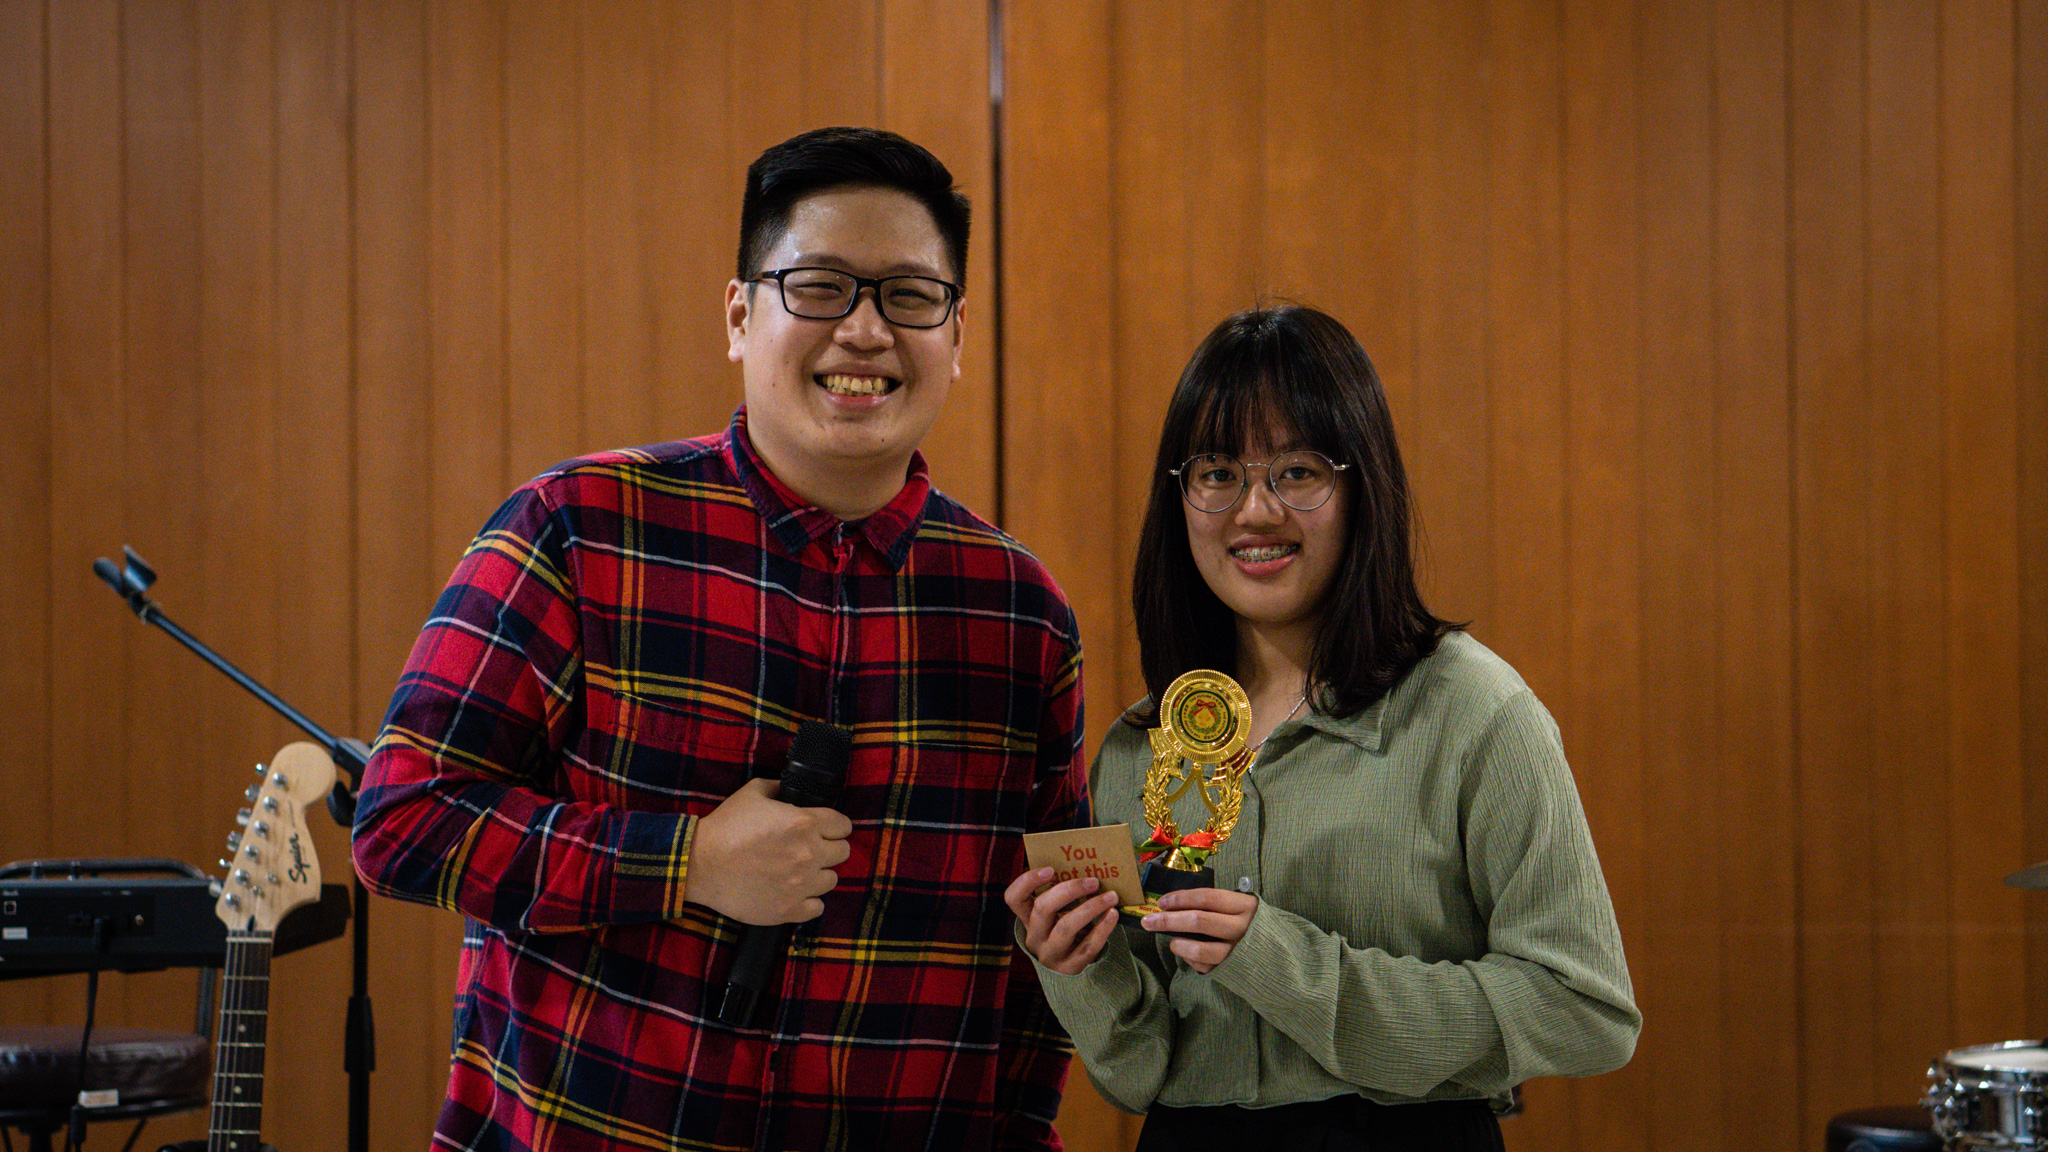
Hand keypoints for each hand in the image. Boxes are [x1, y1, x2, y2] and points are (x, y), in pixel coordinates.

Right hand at [683, 777, 852, 924]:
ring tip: (799, 872)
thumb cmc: (725, 827)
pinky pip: (817, 908)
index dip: (835, 826)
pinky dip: (809, 901)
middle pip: (842, 852)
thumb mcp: (752, 793)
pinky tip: (794, 892)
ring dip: (819, 874)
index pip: (843, 825)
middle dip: (829, 848)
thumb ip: (778, 788)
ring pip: (832, 880)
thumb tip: (790, 789)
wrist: (700, 864)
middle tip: (811, 849)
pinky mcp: (789, 909)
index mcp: (804, 823)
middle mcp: (808, 854)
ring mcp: (801, 884)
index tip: (827, 829)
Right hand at [1003, 867, 1121, 975]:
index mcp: (1028, 918)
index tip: (1051, 869)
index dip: (1028, 881)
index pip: (1013, 898)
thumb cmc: (1067, 930)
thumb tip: (1086, 869)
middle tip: (1094, 881)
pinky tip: (1113, 914)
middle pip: (1042, 909)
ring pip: (1065, 928)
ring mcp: (1050, 955)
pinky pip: (1087, 947)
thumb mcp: (1057, 915)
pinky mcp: (1069, 968)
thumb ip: (1062, 896)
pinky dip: (1102, 929)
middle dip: (1069, 890)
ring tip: (1111, 896)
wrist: (1071, 972)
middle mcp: (1034, 936)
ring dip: (1090, 908)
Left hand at [1140, 888, 1256, 973]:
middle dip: (1169, 920)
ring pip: (1201, 949)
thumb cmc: (1252, 925)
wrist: (1281, 955)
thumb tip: (1174, 905)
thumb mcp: (1240, 908)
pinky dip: (1192, 960)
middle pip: (1199, 921)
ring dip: (1179, 945)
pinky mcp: (1233, 970)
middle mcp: (1242, 927)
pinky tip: (1188, 954)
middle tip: (1148, 921)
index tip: (1162, 902)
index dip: (1181, 898)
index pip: (1207, 898)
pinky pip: (1206, 966)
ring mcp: (1238, 951)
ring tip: (1171, 942)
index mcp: (1244, 905)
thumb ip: (1215, 906)